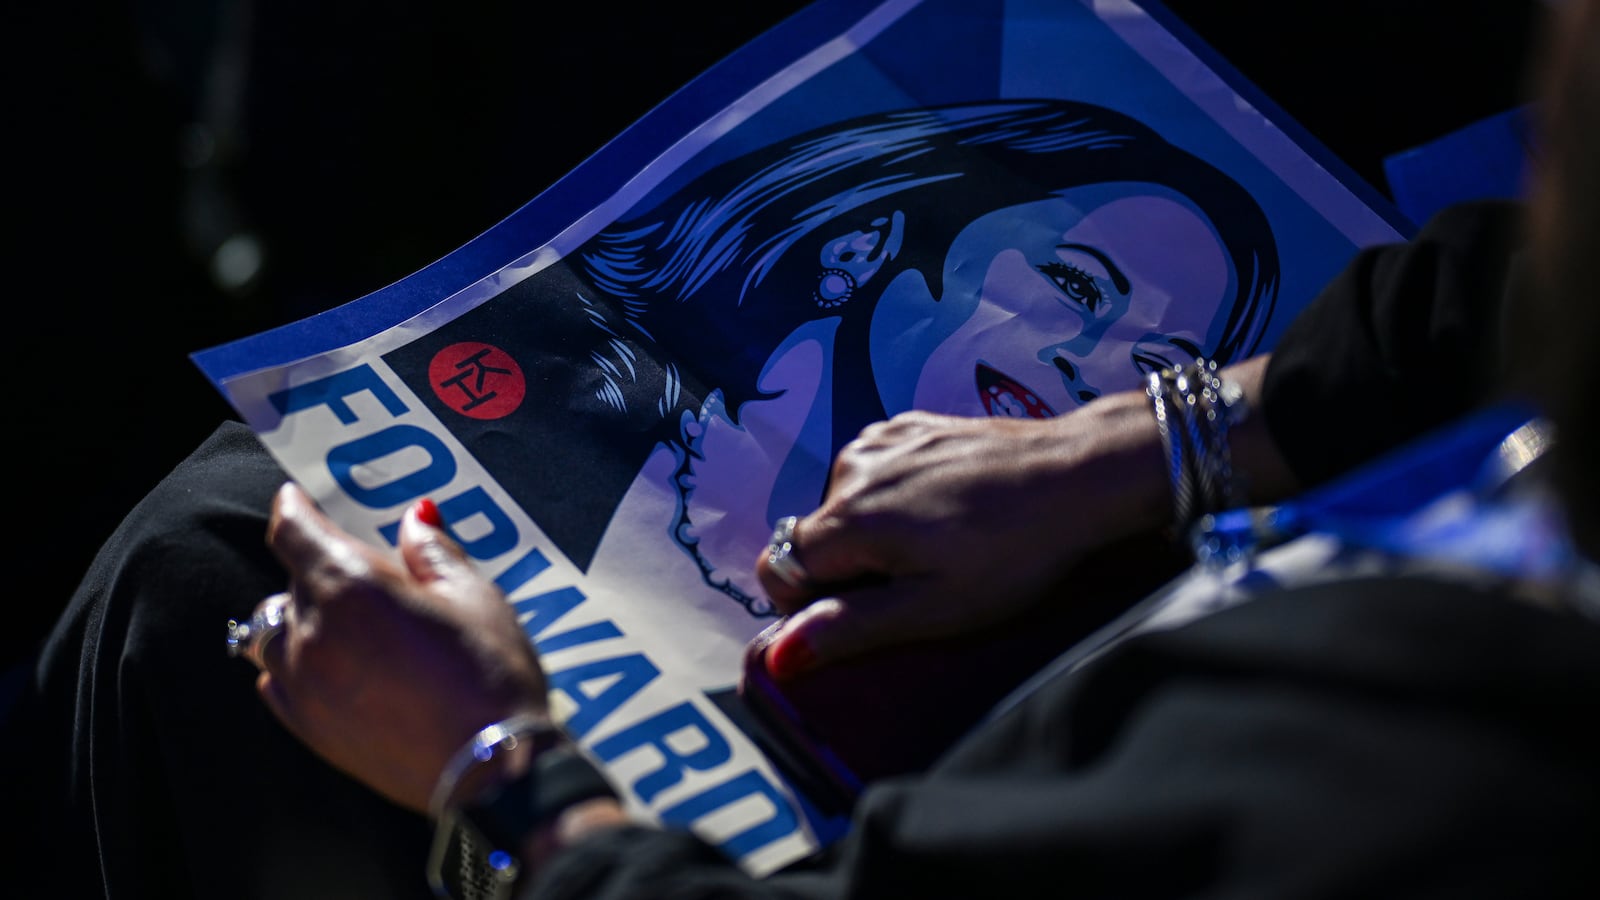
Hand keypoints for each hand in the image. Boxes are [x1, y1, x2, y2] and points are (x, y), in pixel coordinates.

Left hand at [252, 481, 547, 813]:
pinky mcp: (309, 728)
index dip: (293, 507)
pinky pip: (278, 681)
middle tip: (368, 573)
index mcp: (349, 586)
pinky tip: (335, 665)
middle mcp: (312, 633)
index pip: (293, 530)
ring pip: (276, 632)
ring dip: (302, 616)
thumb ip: (432, 552)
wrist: (492, 768)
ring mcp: (303, 685)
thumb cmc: (490, 676)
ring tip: (347, 622)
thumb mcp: (474, 596)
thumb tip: (416, 518)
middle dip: (322, 566)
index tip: (297, 498)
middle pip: (292, 579)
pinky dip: (295, 663)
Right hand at [753, 390, 1173, 677]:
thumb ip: (849, 629)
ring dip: (875, 531)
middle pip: (815, 538)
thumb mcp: (933, 609)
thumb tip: (775, 656)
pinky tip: (948, 507)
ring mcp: (880, 439)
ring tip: (942, 543)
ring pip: (845, 505)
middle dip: (849, 568)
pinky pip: (875, 471)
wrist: (1078, 474)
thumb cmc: (1011, 553)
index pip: (778, 570)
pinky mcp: (909, 424)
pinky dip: (897, 494)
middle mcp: (849, 469)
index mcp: (847, 519)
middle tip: (921, 581)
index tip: (867, 612)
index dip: (811, 604)